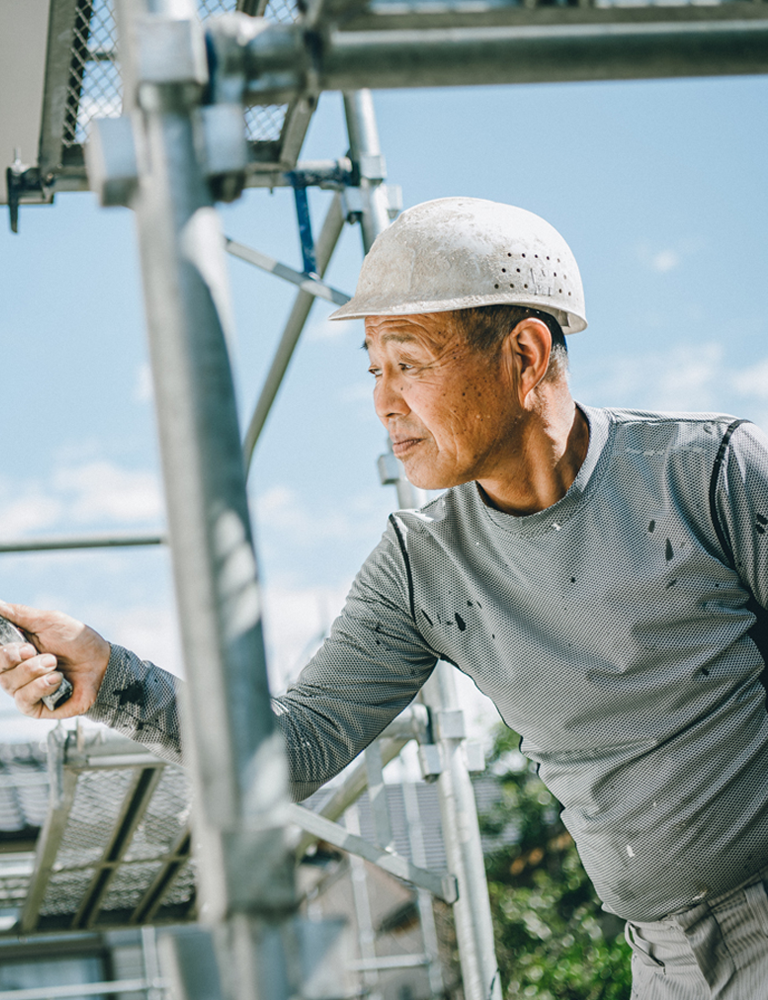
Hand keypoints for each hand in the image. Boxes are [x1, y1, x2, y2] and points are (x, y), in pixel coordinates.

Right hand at [0, 600, 110, 719]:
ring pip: (10, 683)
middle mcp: (15, 671)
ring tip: (55, 663)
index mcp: (15, 650)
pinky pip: (24, 700)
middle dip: (14, 657)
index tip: (19, 643)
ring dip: (34, 670)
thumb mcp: (48, 621)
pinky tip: (58, 679)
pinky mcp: (35, 707)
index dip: (3, 650)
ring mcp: (24, 689)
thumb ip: (18, 614)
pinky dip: (41, 687)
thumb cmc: (76, 641)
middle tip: (33, 650)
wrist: (102, 663)